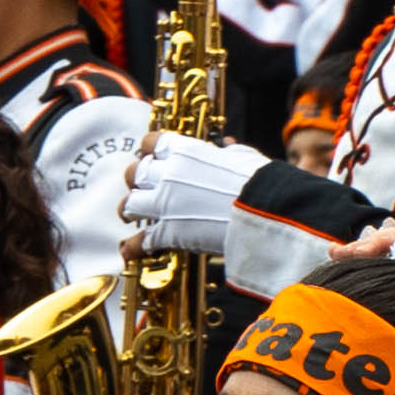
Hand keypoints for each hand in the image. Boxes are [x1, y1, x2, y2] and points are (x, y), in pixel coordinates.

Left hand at [118, 129, 270, 261]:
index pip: (151, 143)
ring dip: (130, 212)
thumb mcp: (243, 156)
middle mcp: (169, 174)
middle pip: (134, 173)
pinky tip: (130, 252)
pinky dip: (133, 248)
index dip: (149, 151)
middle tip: (144, 191)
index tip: (152, 159)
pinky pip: (140, 241)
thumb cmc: (260, 181)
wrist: (265, 210)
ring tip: (133, 218)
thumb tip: (225, 146)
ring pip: (129, 205)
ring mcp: (165, 204)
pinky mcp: (169, 234)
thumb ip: (227, 152)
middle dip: (137, 183)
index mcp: (185, 150)